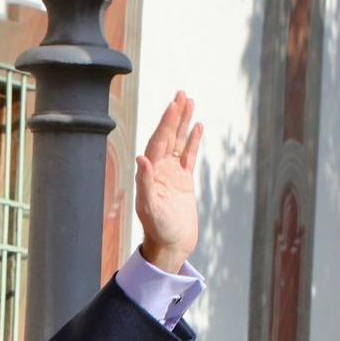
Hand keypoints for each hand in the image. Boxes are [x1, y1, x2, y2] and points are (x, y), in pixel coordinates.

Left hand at [136, 92, 201, 273]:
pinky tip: (197, 126)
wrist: (171, 246)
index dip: (166, 123)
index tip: (173, 105)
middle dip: (174, 115)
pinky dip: (192, 141)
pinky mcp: (184, 182)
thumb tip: (142, 158)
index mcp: (151, 173)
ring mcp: (172, 175)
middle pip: (168, 136)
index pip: (159, 142)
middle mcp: (159, 170)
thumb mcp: (151, 208)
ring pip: (178, 142)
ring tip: (189, 102)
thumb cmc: (158, 230)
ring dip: (183, 123)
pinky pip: (188, 156)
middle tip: (181, 94)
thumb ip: (146, 183)